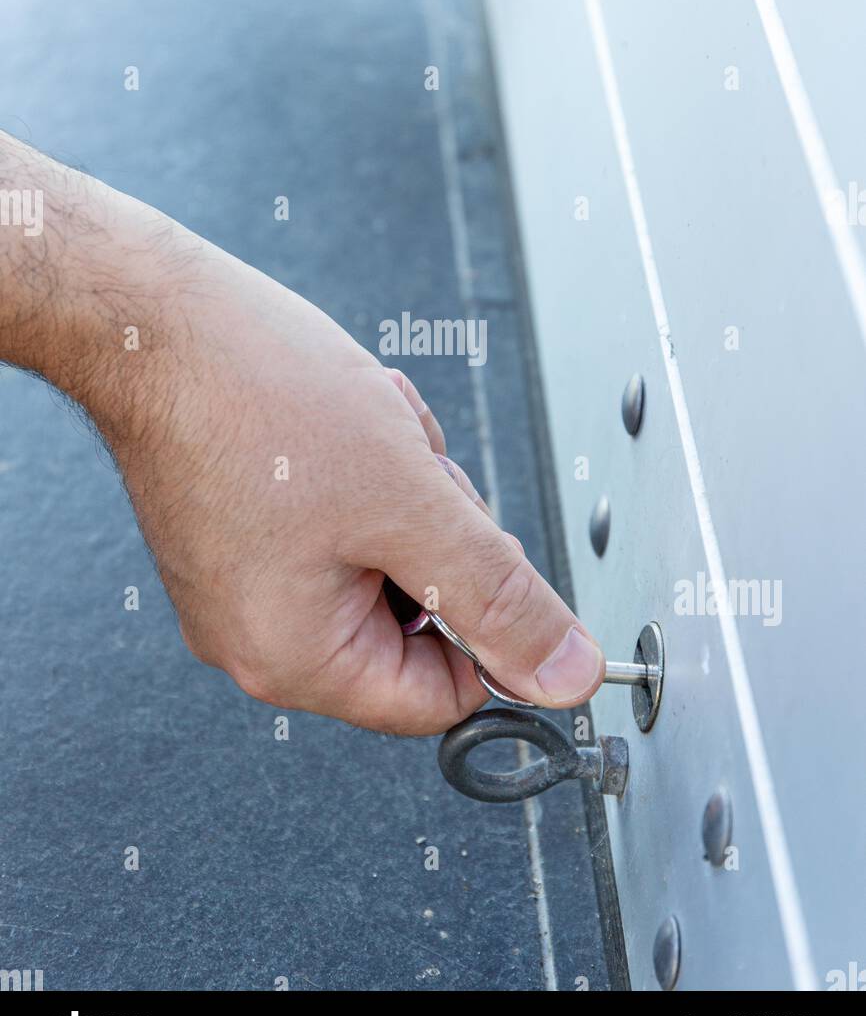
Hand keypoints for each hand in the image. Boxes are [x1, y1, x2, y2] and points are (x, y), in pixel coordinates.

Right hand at [1, 135, 604, 734]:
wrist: (155, 321)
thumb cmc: (255, 400)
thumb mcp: (412, 504)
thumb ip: (500, 598)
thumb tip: (564, 675)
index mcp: (295, 660)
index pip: (442, 695)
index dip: (487, 623)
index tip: (489, 552)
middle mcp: (259, 638)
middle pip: (416, 618)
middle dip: (435, 532)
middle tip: (407, 470)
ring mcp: (245, 585)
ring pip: (386, 558)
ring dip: (403, 490)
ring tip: (367, 432)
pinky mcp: (242, 535)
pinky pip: (343, 524)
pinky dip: (363, 473)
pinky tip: (341, 425)